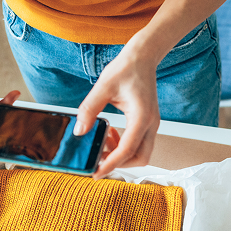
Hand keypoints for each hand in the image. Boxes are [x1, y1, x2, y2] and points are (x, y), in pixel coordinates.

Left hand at [74, 34, 160, 178]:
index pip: (127, 149)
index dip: (111, 164)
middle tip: (98, 159)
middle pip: (140, 158)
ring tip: (103, 141)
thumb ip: (89, 109)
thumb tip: (79, 132)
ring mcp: (152, 124)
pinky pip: (138, 143)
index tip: (96, 173)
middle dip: (119, 163)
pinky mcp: (148, 122)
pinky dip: (124, 145)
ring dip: (121, 154)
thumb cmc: (126, 68)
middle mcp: (151, 123)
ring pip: (141, 153)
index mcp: (142, 116)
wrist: (143, 57)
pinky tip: (110, 133)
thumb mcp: (103, 87)